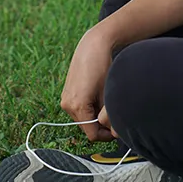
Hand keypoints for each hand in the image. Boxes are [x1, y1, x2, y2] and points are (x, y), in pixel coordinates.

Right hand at [60, 27, 117, 141]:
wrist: (93, 46)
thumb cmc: (102, 67)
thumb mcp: (109, 94)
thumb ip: (109, 116)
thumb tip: (114, 133)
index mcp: (77, 107)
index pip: (92, 134)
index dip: (106, 135)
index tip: (117, 129)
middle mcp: (67, 105)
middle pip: (86, 127)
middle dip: (100, 125)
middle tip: (112, 114)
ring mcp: (65, 99)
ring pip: (83, 118)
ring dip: (94, 115)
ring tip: (104, 101)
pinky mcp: (66, 94)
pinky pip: (78, 109)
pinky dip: (88, 107)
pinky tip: (97, 95)